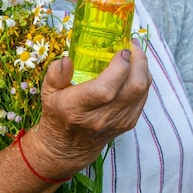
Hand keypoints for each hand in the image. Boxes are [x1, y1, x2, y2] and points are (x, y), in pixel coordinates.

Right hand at [31, 39, 150, 175]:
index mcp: (77, 108)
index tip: (121, 50)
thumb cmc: (58, 114)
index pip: (105, 89)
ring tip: (134, 53)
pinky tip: (135, 68)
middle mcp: (101, 117)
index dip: (119, 67)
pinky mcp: (129, 122)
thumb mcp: (48, 92)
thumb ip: (55, 74)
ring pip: (142, 90)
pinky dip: (143, 78)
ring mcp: (118, 121)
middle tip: (132, 45)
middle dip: (138, 61)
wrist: (69, 147)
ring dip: (143, 68)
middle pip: (133, 87)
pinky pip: (144, 95)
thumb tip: (67, 59)